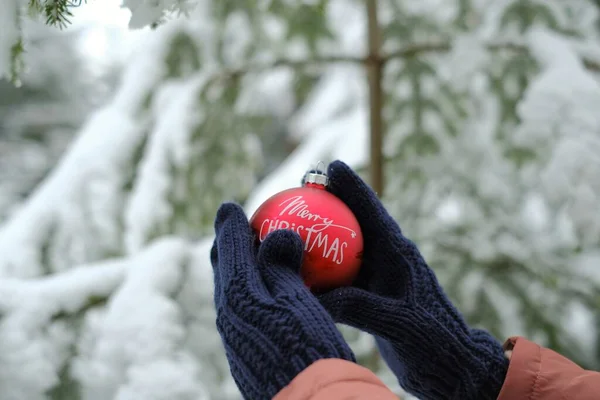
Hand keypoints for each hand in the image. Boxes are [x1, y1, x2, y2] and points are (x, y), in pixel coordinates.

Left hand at [211, 203, 355, 399]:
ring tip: (250, 254)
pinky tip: (267, 292)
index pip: (230, 251)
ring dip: (237, 268)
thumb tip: (278, 233)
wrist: (307, 399)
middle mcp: (227, 315)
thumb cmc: (306, 346)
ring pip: (230, 291)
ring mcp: (233, 336)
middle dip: (227, 245)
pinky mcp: (244, 351)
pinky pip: (240, 309)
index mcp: (238, 295)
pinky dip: (249, 290)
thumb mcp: (298, 299)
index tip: (231, 207)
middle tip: (233, 226)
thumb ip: (281, 265)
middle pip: (223, 270)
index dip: (230, 226)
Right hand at [318, 161, 508, 399]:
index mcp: (400, 254)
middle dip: (331, 203)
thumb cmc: (432, 340)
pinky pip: (339, 276)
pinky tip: (297, 272)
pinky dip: (320, 271)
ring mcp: (378, 276)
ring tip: (291, 223)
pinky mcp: (370, 295)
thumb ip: (362, 307)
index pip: (373, 213)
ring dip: (321, 236)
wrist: (445, 365)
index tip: (331, 166)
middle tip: (302, 187)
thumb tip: (320, 297)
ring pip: (344, 249)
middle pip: (354, 223)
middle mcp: (387, 259)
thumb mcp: (399, 322)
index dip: (353, 188)